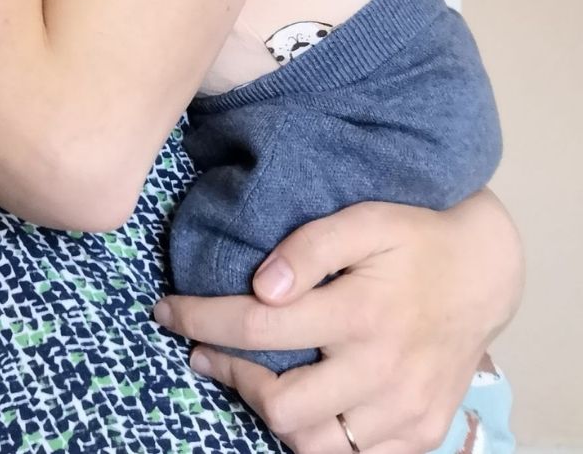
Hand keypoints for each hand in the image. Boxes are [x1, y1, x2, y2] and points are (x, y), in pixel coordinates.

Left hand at [155, 195, 521, 453]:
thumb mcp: (363, 220)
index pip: (257, 327)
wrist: (484, 271)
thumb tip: (261, 286)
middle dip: (228, 375)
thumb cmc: (413, 237)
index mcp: (360, 313)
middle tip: (203, 349)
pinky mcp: (422, 431)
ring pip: (315, 445)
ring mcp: (404, 410)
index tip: (167, 311)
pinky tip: (301, 405)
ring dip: (270, 413)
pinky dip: (319, 440)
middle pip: (281, 405)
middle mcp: (381, 370)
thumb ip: (309, 247)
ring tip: (247, 377)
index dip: (200, 320)